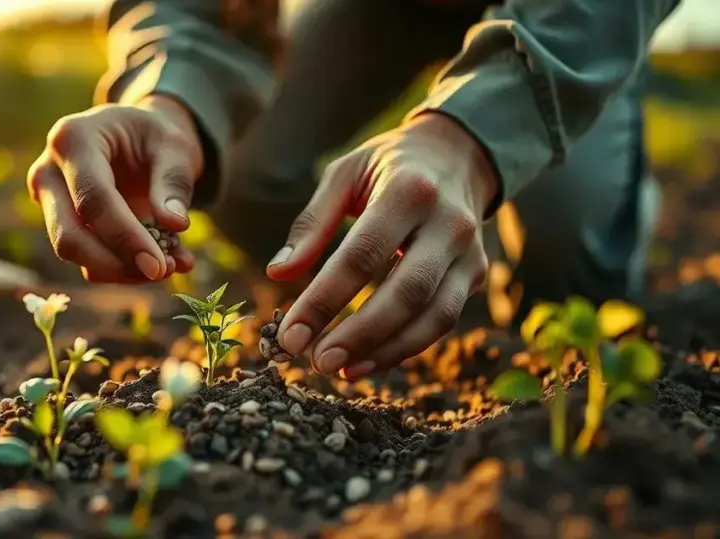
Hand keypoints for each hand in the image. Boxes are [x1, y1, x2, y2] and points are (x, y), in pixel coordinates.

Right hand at [27, 95, 202, 282]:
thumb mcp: (175, 147)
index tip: (158, 266)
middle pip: (69, 235)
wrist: (137, 135)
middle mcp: (48, 172)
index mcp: (73, 140)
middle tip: (162, 272)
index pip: (92, 199)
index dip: (124, 237)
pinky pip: (85, 259)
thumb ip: (174, 182)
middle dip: (115, 263)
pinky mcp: (59, 224)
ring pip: (74, 253)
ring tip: (172, 264)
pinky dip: (122, 269)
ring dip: (122, 270)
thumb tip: (175, 224)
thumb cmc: (154, 135)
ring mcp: (48, 201)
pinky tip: (160, 262)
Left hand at [266, 113, 497, 377]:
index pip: (362, 255)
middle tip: (317, 362)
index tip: (290, 335)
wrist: (457, 155)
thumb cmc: (386, 166)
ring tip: (340, 370)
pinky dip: (405, 347)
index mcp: (408, 190)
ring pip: (434, 315)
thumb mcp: (344, 175)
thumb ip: (311, 224)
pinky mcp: (477, 273)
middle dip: (359, 334)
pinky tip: (366, 362)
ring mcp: (470, 251)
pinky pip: (443, 321)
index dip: (324, 300)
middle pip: (406, 291)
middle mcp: (448, 222)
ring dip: (385, 350)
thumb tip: (278, 274)